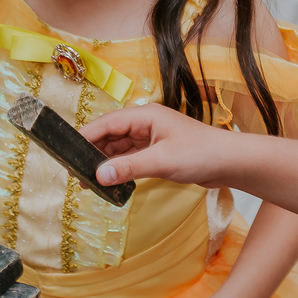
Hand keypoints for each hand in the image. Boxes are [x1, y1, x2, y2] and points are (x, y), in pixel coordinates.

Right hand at [81, 104, 233, 190]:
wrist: (231, 163)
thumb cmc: (201, 154)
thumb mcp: (161, 161)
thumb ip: (129, 168)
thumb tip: (99, 175)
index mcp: (145, 116)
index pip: (107, 123)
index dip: (85, 137)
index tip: (66, 152)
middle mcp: (145, 124)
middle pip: (110, 136)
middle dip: (92, 153)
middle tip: (74, 172)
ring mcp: (151, 138)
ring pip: (119, 149)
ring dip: (105, 163)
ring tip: (86, 182)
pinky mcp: (158, 153)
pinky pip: (131, 159)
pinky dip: (119, 169)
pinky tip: (109, 182)